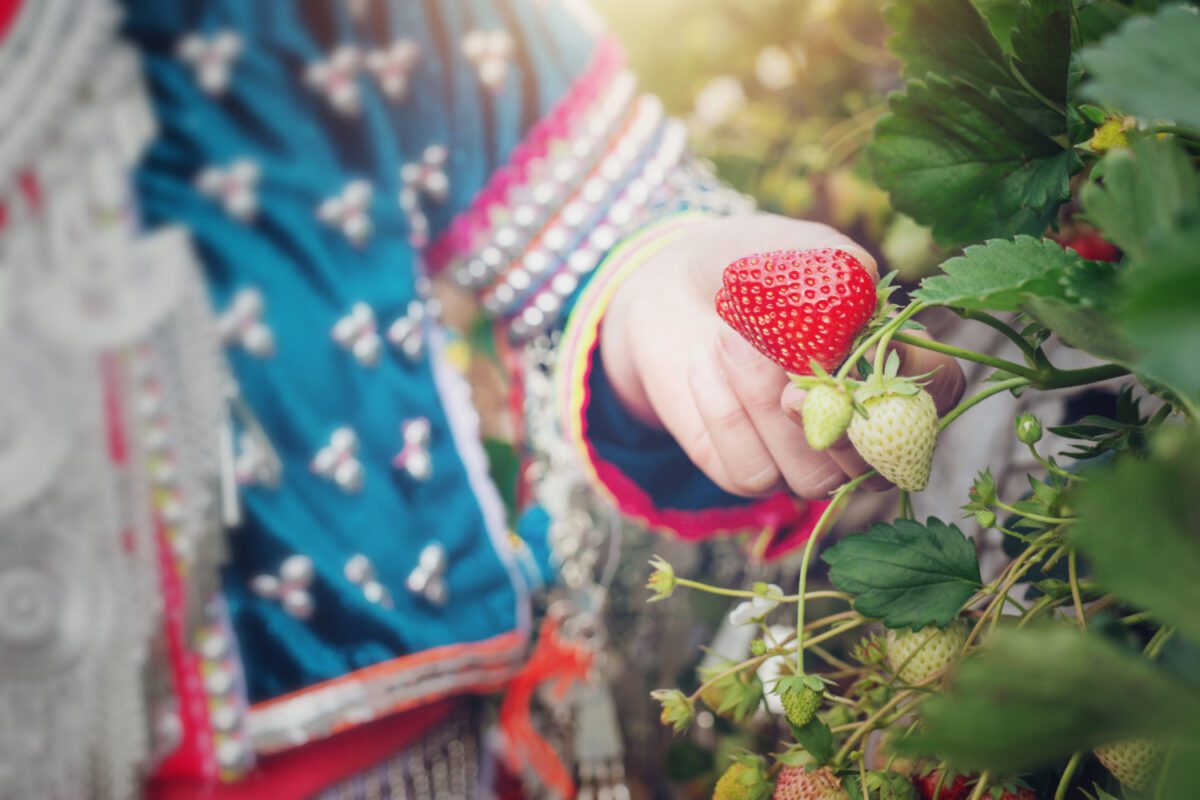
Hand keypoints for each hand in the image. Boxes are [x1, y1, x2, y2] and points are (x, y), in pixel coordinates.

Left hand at [599, 214, 964, 497]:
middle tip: (792, 381)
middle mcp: (859, 426)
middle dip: (836, 421)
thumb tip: (861, 296)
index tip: (861, 337)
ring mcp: (805, 457)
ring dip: (765, 404)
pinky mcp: (748, 471)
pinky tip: (702, 358)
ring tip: (730, 336)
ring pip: (812, 475)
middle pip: (878, 462)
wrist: (678, 281)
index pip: (938, 392)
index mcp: (893, 365)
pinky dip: (723, 413)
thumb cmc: (759, 266)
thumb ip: (843, 272)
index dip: (912, 377)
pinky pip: (751, 473)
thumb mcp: (803, 253)